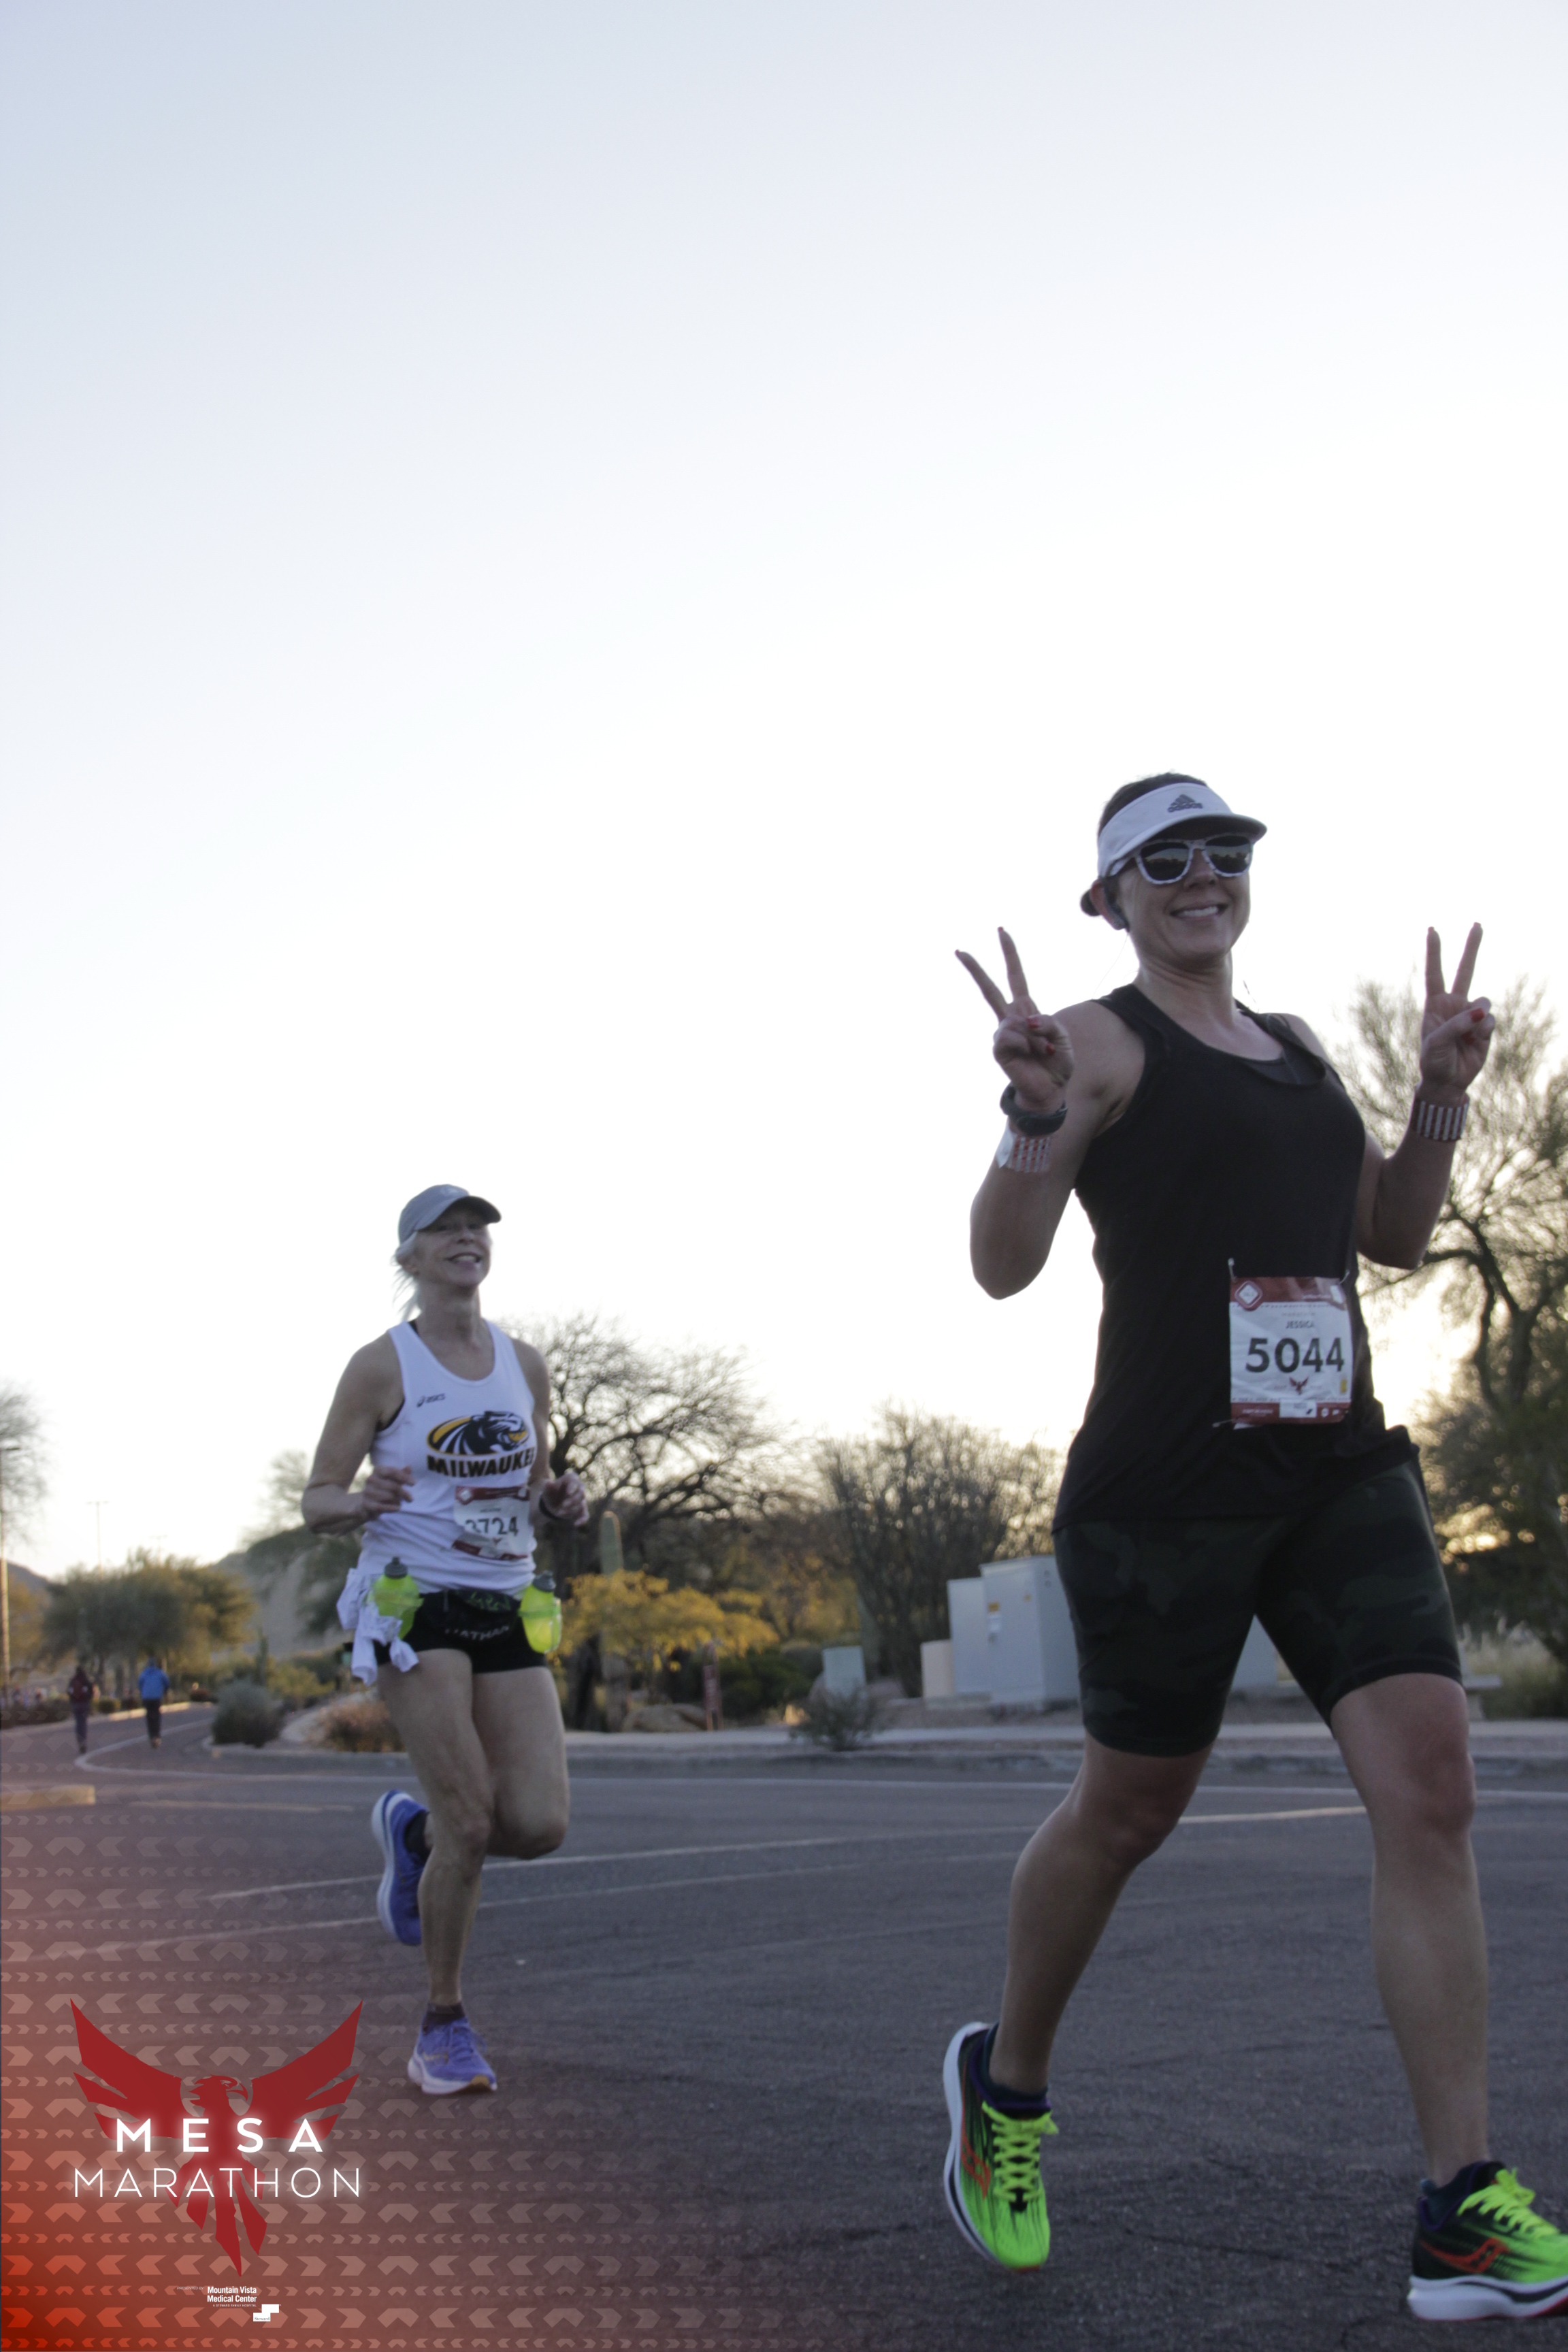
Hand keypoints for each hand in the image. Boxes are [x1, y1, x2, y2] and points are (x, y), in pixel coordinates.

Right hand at [357, 1465, 414, 1521]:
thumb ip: (401, 1475)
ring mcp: (366, 1491)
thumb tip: (409, 1467)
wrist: (364, 1504)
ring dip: (397, 1501)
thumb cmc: (382, 1490)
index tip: (413, 1483)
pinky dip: (391, 1508)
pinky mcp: (365, 1504)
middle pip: (392, 1485)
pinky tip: (397, 1508)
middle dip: (403, 1493)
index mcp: (377, 1470)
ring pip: (388, 1496)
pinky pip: (381, 1506)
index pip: (392, 1471)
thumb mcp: (392, 1481)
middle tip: (411, 1499)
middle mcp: (370, 1479)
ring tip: (399, 1503)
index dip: (404, 1477)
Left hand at [537, 1471, 588, 1527]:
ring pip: (580, 1505)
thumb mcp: (547, 1490)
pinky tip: (576, 1524)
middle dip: (572, 1501)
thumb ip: (547, 1486)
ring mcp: (581, 1500)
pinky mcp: (581, 1510)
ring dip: (570, 1510)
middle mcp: (578, 1488)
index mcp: (571, 1480)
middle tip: (563, 1505)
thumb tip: (548, 1482)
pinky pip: (585, 1515)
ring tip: (558, 1512)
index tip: (568, 1493)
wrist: (551, 1504)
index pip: (575, 1481)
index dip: (573, 1487)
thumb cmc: (550, 1494)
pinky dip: (582, 1520)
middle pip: (581, 1493)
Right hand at [955, 928, 1074, 1111]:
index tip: (1001, 931)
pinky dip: (1026, 1046)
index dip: (1010, 954)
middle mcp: (1010, 1018)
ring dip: (1035, 1038)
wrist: (1050, 1089)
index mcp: (1026, 1009)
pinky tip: (1029, 1056)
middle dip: (975, 969)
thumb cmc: (1056, 1062)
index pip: (1015, 976)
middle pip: (990, 989)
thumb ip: (1047, 1022)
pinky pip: (1012, 1037)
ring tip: (1041, 1053)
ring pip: (1015, 1021)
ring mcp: (1002, 1033)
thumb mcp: (1062, 1036)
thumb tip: (1024, 1021)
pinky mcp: (998, 1049)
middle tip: (958, 950)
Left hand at [1419, 924, 1494, 1097]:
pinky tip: (1476, 1042)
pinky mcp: (1485, 1027)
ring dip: (1478, 1017)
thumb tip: (1483, 1012)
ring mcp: (1471, 1014)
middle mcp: (1455, 1004)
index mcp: (1436, 1004)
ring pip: (1484, 1002)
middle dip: (1472, 947)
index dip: (1434, 952)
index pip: (1434, 973)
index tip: (1433, 930)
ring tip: (1468, 1036)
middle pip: (1465, 970)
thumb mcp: (1437, 1042)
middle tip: (1478, 924)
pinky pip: (1491, 1021)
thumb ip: (1457, 1024)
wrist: (1448, 1081)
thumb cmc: (1434, 1060)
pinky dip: (1484, 1031)